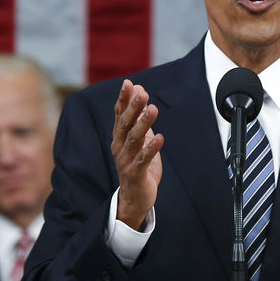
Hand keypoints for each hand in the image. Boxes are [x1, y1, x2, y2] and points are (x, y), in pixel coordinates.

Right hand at [112, 79, 163, 230]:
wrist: (134, 198)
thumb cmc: (137, 164)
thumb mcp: (138, 138)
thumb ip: (138, 117)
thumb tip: (140, 90)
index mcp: (119, 137)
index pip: (119, 114)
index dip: (123, 99)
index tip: (128, 83)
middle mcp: (119, 147)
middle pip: (125, 124)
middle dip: (133, 108)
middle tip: (143, 94)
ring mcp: (125, 161)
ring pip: (134, 140)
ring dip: (143, 124)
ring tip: (153, 109)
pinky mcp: (135, 174)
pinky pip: (143, 160)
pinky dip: (151, 148)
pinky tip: (160, 137)